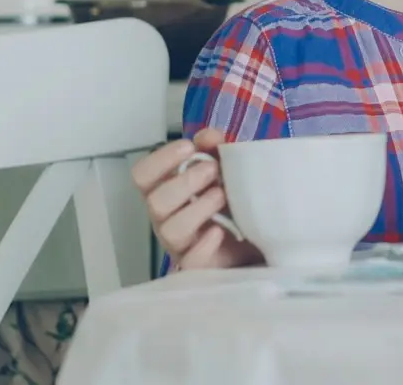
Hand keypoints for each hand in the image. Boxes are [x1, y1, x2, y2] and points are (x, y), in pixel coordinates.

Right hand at [128, 129, 262, 271]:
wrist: (259, 239)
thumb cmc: (232, 201)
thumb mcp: (226, 169)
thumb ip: (215, 148)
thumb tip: (208, 135)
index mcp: (167, 191)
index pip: (142, 175)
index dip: (160, 159)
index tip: (188, 147)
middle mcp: (167, 218)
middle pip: (155, 202)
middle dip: (185, 182)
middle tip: (214, 171)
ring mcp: (181, 245)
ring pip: (171, 230)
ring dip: (198, 208)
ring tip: (223, 195)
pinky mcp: (199, 267)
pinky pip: (191, 260)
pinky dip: (204, 243)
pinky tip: (219, 230)